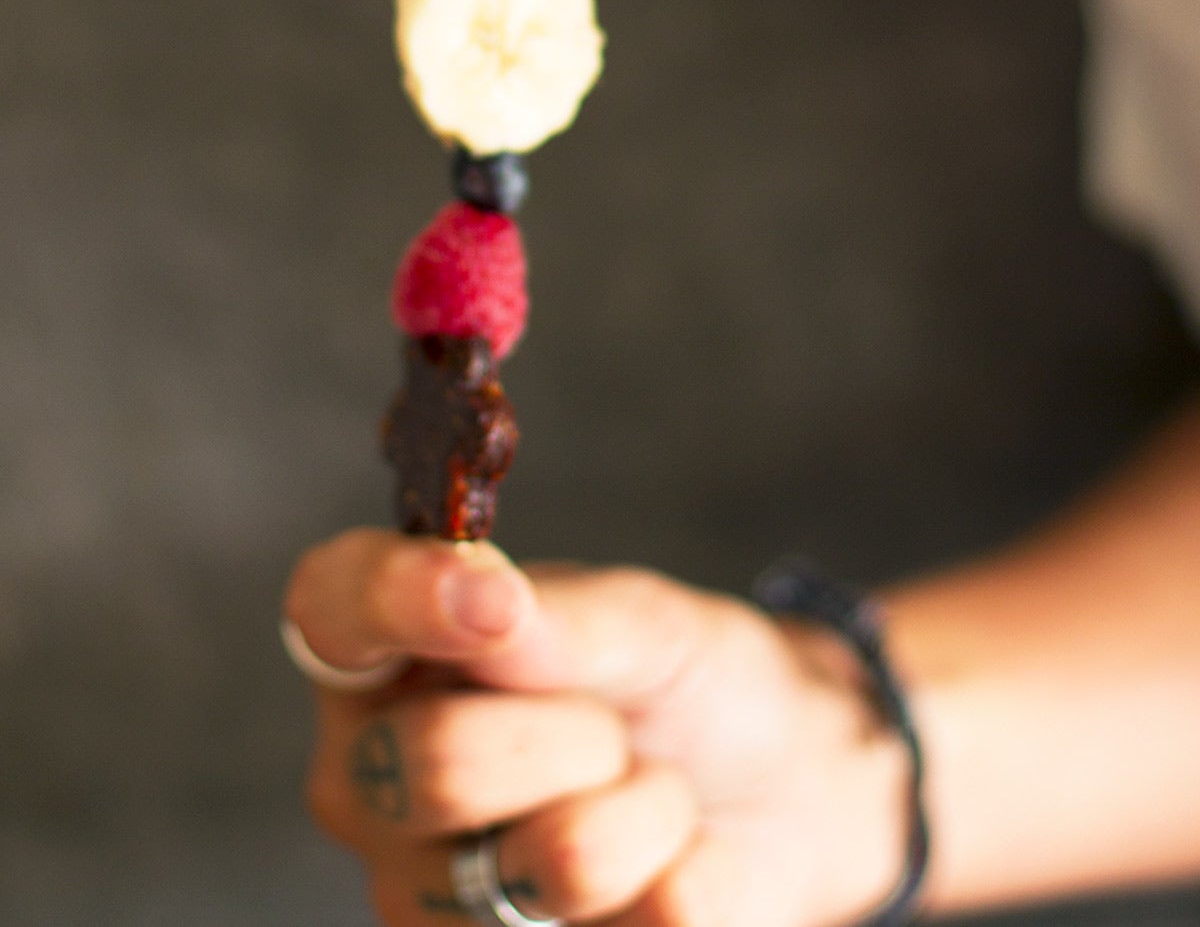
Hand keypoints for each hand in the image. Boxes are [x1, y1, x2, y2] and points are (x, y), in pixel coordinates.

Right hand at [284, 530, 908, 926]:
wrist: (774, 784)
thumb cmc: (676, 680)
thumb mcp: (638, 618)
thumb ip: (558, 616)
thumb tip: (487, 602)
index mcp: (383, 659)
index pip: (331, 609)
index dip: (395, 599)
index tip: (496, 599)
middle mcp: (371, 782)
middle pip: (437, 762)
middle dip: (576, 731)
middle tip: (611, 724)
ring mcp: (426, 899)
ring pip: (556, 859)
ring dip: (645, 808)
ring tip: (643, 791)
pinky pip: (649, 920)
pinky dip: (690, 874)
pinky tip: (666, 862)